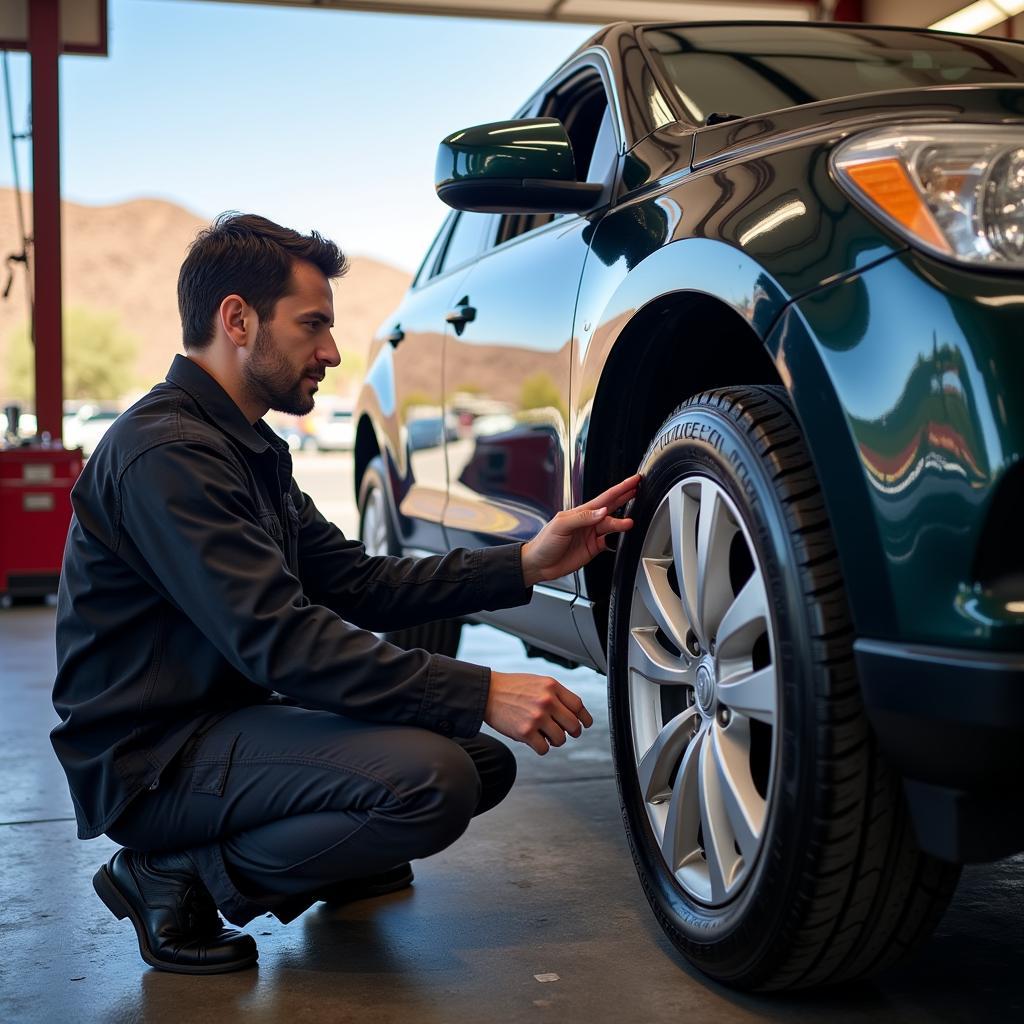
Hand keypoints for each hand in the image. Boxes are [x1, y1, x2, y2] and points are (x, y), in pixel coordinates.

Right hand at [484, 670, 593, 755]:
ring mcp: (537, 717)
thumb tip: (573, 713)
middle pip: (574, 725)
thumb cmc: (512, 687)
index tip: (586, 724)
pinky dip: (541, 748)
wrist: (487, 692)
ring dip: (556, 741)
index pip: (578, 705)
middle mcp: (547, 701)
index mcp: (552, 686)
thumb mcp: (538, 682)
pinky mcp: (525, 732)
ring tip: (546, 735)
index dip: (585, 718)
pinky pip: (544, 749)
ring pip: (560, 739)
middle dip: (573, 732)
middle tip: (566, 733)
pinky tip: (535, 740)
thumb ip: (556, 694)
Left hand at [520, 474, 639, 586]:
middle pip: (611, 507)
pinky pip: (610, 542)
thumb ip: (582, 518)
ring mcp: (591, 535)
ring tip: (630, 522)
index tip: (632, 481)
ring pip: (612, 526)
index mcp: (580, 512)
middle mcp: (588, 522)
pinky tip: (623, 537)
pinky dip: (617, 540)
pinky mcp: (593, 548)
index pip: (604, 498)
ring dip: (622, 523)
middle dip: (626, 497)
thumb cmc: (544, 542)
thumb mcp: (560, 525)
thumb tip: (601, 512)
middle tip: (639, 489)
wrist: (538, 564)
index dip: (619, 489)